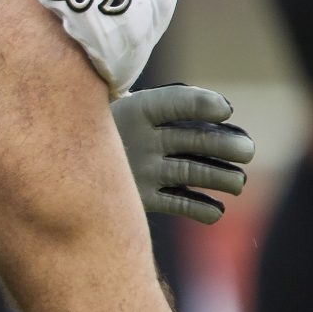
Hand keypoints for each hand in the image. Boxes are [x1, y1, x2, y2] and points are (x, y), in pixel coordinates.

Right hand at [110, 85, 254, 224]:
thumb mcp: (128, 111)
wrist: (65, 168)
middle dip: (229, 145)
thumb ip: (166, 110)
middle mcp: (140, 139)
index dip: (205, 104)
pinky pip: (181, 205)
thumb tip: (221, 115)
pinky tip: (216, 210)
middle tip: (247, 151)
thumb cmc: (115, 134)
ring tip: (238, 182)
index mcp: (137, 110)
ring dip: (224, 178)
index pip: (177, 101)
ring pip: (194, 173)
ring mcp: (140, 170)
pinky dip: (203, 209)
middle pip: (195, 139)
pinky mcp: (140, 199)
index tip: (226, 111)